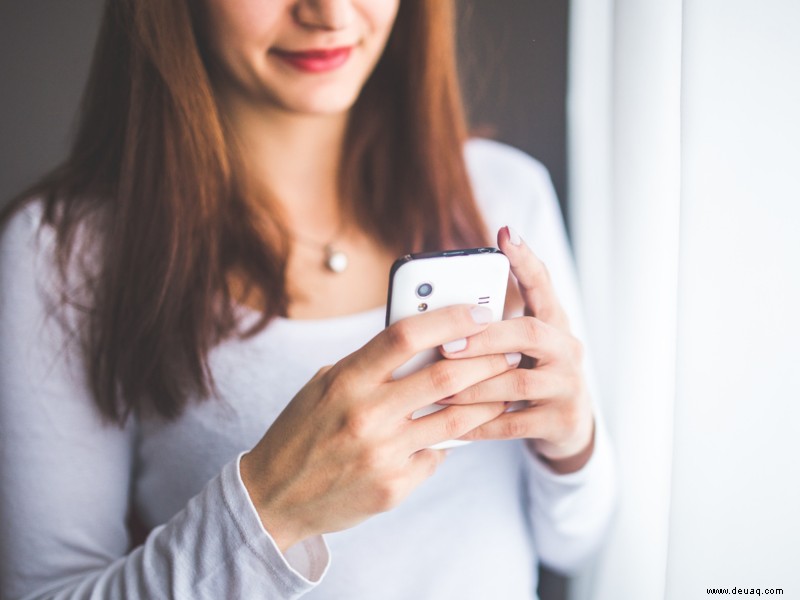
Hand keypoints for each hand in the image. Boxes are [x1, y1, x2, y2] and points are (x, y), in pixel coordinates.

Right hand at [240, 304, 519, 550]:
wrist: (274, 498)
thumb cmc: (302, 432)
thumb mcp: (324, 386)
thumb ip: (369, 365)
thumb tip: (424, 343)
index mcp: (346, 380)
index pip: (405, 336)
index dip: (449, 318)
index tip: (479, 311)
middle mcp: (366, 414)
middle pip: (445, 376)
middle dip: (487, 358)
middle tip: (509, 349)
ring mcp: (382, 454)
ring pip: (455, 420)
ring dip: (487, 400)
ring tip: (504, 387)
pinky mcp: (394, 486)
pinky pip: (437, 456)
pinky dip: (450, 442)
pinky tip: (458, 433)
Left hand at [437, 226, 594, 473]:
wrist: (568, 426)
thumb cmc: (530, 375)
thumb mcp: (519, 347)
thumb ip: (492, 329)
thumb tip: (436, 312)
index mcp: (554, 323)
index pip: (543, 284)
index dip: (525, 260)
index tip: (505, 233)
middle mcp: (568, 349)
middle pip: (530, 333)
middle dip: (485, 338)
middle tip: (446, 344)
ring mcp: (568, 386)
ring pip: (518, 383)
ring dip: (474, 386)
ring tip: (438, 389)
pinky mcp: (561, 421)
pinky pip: (514, 423)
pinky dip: (480, 424)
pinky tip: (453, 425)